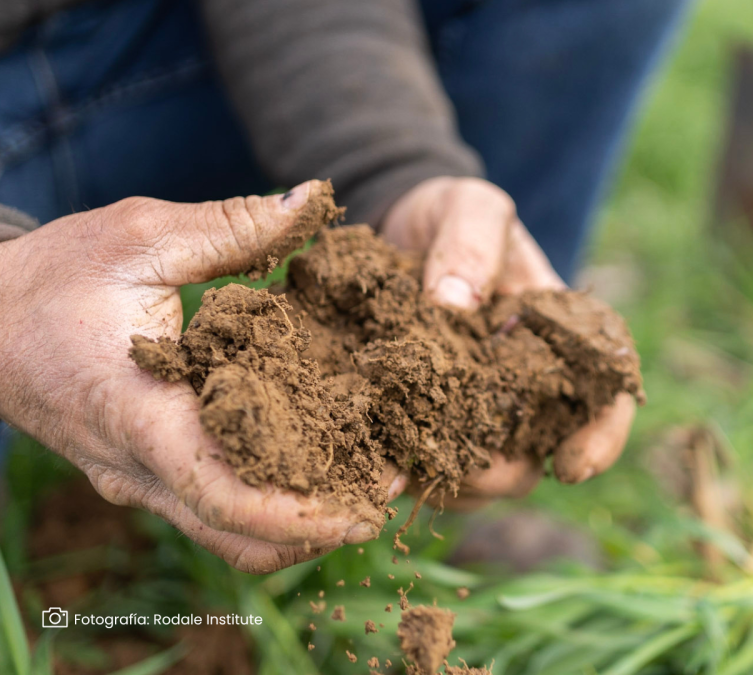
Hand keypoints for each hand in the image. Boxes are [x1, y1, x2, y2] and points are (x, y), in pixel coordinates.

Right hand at [0, 182, 405, 573]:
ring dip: (300, 522)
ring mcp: (136, 481)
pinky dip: (270, 503)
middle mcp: (137, 467)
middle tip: (388, 489)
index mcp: (138, 414)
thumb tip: (312, 201)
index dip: (298, 512)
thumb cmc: (52, 277)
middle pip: (236, 534)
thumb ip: (232, 226)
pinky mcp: (145, 476)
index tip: (364, 504)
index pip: (219, 492)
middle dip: (320, 524)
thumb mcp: (139, 237)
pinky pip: (212, 510)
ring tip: (366, 483)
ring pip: (225, 534)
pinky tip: (317, 465)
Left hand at [381, 177, 635, 508]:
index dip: (602, 438)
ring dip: (458, 482)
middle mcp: (527, 382)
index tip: (573, 467)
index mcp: (560, 336)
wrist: (394, 225)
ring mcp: (479, 406)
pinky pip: (431, 464)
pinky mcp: (428, 418)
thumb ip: (472, 242)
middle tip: (470, 472)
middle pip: (541, 451)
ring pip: (486, 473)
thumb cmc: (449, 213)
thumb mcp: (469, 206)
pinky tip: (380, 465)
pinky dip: (412, 471)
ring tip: (413, 469)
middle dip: (510, 473)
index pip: (607, 396)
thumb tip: (455, 304)